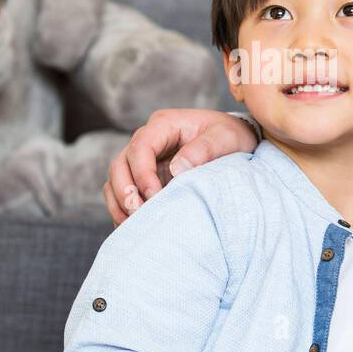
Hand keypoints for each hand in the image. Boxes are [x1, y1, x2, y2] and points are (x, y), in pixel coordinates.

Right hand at [103, 109, 257, 224]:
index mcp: (164, 125)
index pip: (140, 147)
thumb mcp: (225, 138)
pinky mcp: (144, 177)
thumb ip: (205, 149)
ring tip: (133, 224)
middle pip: (120, 164)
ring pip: (116, 180)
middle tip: (138, 214)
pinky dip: (123, 210)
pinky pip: (123, 193)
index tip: (155, 195)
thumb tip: (177, 169)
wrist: (236, 142)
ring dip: (120, 203)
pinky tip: (134, 226)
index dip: (142, 173)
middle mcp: (148, 139)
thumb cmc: (230, 136)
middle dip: (125, 191)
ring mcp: (143, 159)